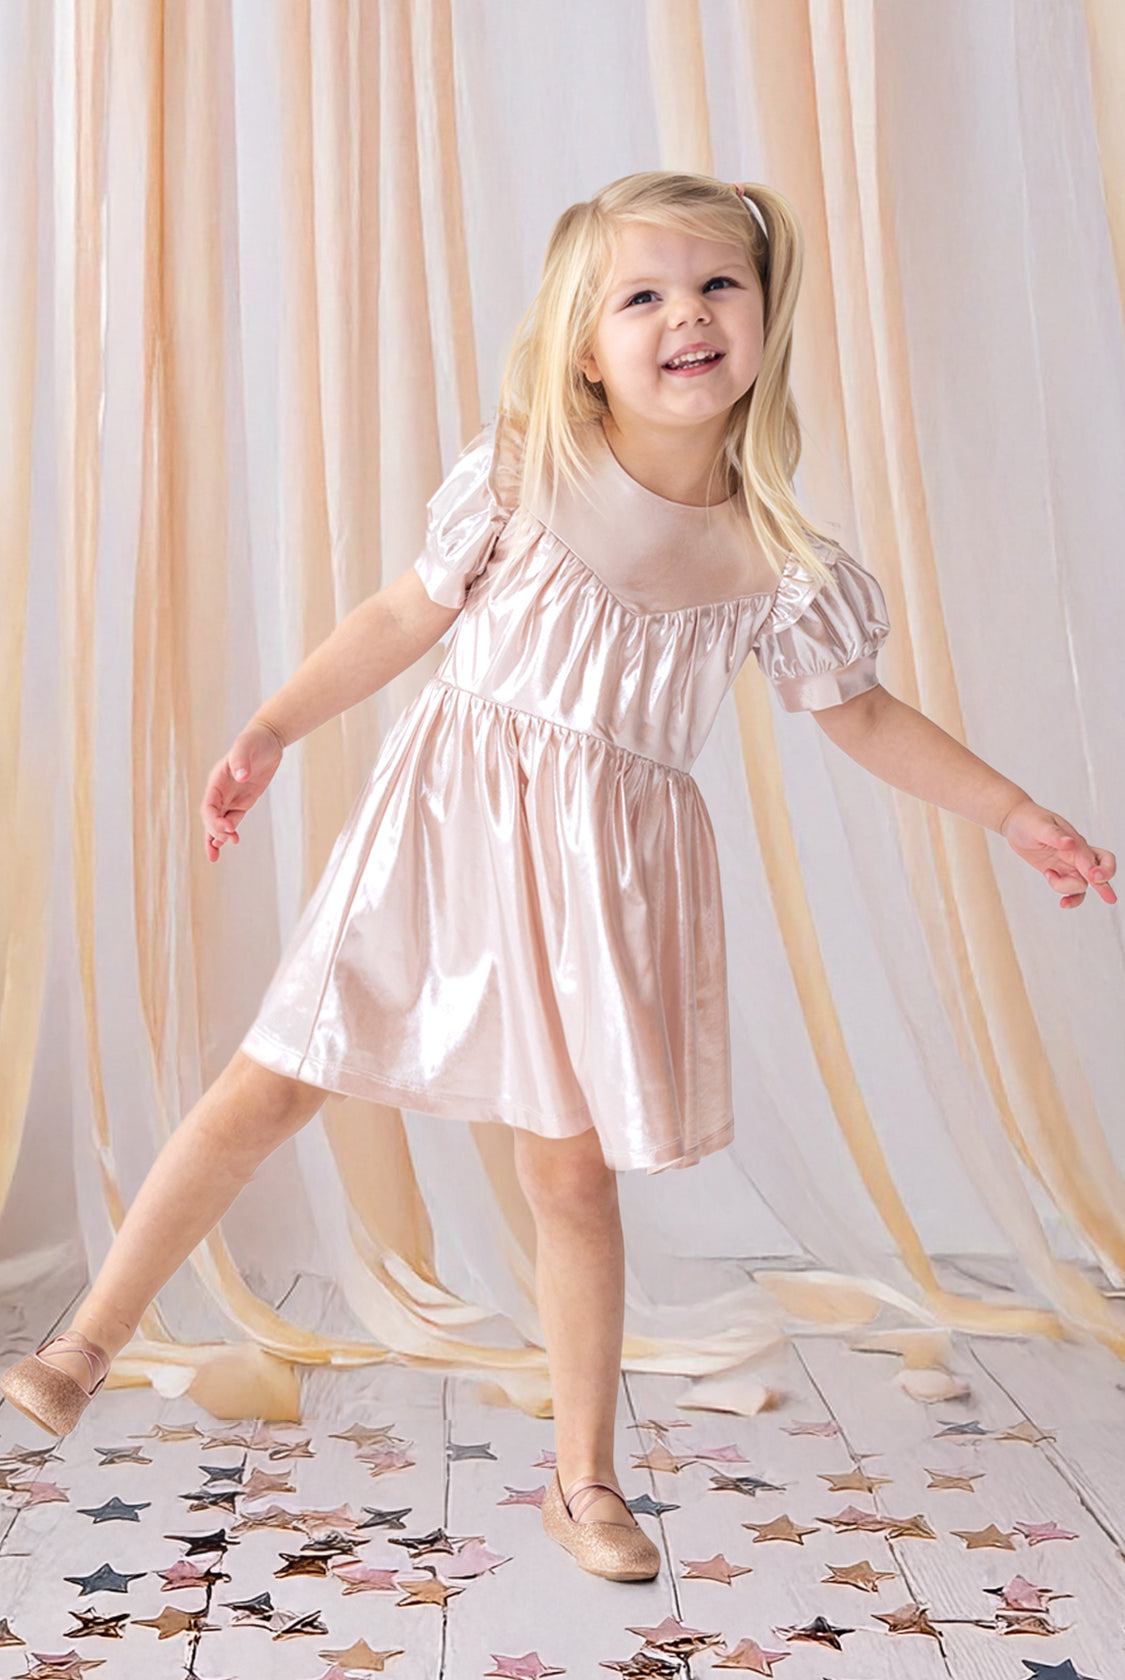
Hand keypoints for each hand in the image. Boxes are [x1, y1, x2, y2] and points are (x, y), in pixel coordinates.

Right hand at [199, 718, 285, 861]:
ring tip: (214, 857)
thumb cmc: (254, 741)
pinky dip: (228, 833)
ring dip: (216, 838)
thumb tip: (241, 776)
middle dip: (217, 832)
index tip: (229, 828)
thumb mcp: (246, 747)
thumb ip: (241, 760)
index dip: (214, 820)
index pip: (208, 806)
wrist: (267, 740)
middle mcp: (220, 792)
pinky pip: (232, 820)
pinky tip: (228, 843)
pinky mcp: (243, 802)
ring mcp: (231, 798)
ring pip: (218, 823)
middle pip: (211, 818)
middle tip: (233, 840)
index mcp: (217, 781)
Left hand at [999, 798, 1116, 908]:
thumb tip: (1070, 842)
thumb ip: (1054, 835)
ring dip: (1067, 888)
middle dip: (1104, 885)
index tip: (1094, 878)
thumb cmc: (1028, 820)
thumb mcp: (1039, 826)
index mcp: (1075, 842)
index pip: (1093, 859)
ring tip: (1048, 874)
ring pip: (1083, 885)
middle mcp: (1077, 854)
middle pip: (1102, 870)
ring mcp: (1069, 864)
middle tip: (1109, 898)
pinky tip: (1062, 903)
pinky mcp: (1060, 872)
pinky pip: (1072, 889)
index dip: (1098, 870)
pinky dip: (1071, 898)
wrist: (1016, 821)